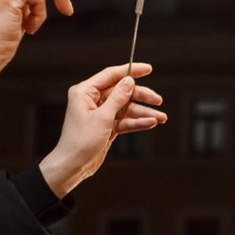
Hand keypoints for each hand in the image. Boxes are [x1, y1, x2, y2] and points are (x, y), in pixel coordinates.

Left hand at [37, 64, 162, 195]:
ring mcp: (101, 113)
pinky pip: (125, 120)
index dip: (130, 71)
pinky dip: (137, 122)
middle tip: (158, 100)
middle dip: (141, 96)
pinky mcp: (107, 126)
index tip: (148, 68)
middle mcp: (92, 100)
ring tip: (161, 118)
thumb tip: (129, 81)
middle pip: (122, 92)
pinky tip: (151, 123)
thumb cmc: (81, 141)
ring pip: (126, 108)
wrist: (74, 165)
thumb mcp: (102, 117)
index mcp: (85, 92)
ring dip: (143, 113)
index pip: (111, 75)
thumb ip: (118, 98)